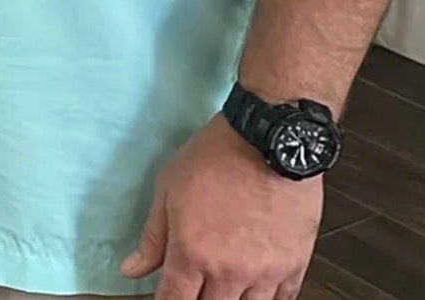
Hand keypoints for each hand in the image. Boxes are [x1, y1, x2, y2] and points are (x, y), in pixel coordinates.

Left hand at [122, 114, 322, 298]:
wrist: (268, 141)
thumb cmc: (213, 158)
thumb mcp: (168, 188)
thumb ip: (152, 236)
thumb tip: (131, 270)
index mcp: (192, 253)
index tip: (164, 297)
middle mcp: (228, 273)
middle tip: (194, 283)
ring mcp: (264, 274)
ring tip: (221, 286)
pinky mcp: (294, 267)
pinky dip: (264, 299)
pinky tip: (254, 288)